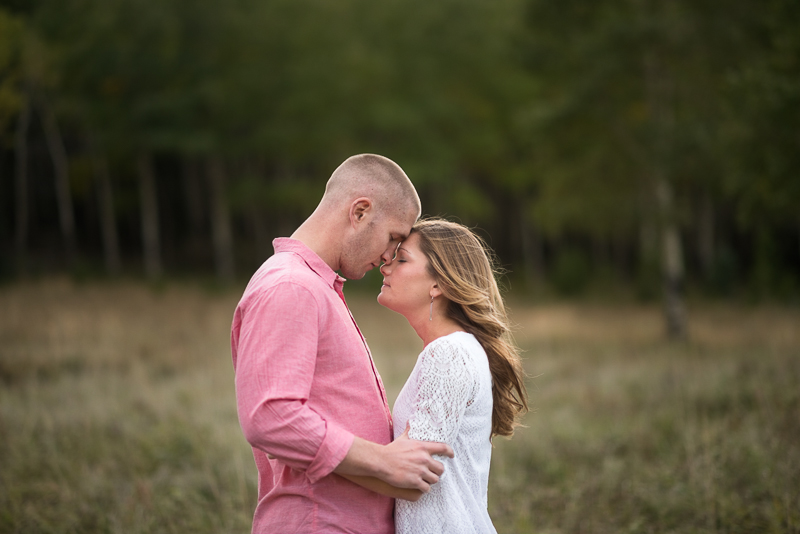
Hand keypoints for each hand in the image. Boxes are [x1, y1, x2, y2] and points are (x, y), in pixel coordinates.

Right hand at [334, 427, 453, 493]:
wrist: (382, 461)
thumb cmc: (392, 450)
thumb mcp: (402, 438)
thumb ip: (409, 430)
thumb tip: (410, 420)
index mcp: (423, 447)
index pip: (443, 448)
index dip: (449, 452)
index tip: (451, 455)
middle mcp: (424, 459)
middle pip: (441, 468)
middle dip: (437, 471)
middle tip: (432, 472)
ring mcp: (420, 471)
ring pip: (435, 479)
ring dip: (431, 480)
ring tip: (425, 480)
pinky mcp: (415, 482)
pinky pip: (426, 488)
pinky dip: (424, 488)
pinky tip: (420, 486)